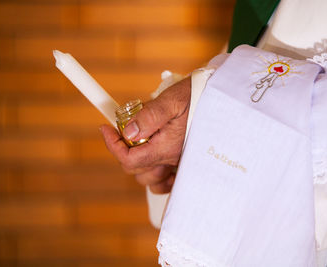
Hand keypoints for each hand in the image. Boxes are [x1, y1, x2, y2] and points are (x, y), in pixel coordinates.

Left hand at [100, 77, 190, 193]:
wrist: (219, 100)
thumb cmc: (197, 98)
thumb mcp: (171, 101)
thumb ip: (148, 116)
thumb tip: (127, 133)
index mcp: (166, 147)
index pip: (129, 159)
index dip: (112, 145)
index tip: (106, 129)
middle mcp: (172, 160)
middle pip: (136, 170)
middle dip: (124, 151)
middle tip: (124, 131)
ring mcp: (179, 164)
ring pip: (149, 179)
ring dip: (139, 165)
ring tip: (140, 144)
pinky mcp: (185, 164)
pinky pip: (167, 184)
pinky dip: (157, 178)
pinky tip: (155, 163)